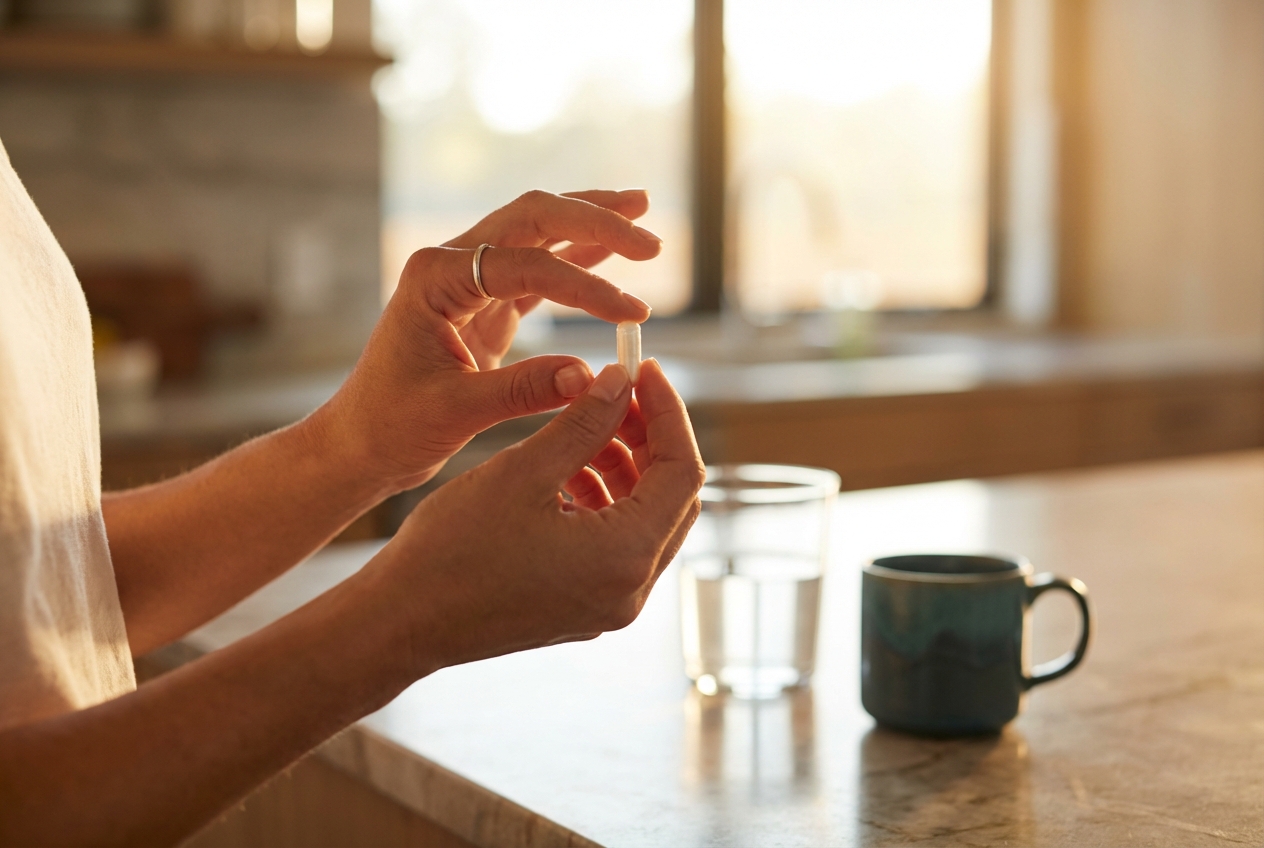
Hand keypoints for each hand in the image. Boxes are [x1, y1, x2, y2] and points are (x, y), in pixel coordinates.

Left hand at [314, 189, 661, 493]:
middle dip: (595, 220)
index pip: (526, 265)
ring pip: (537, 232)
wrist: (358, 444)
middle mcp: (450, 264)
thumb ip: (523, 390)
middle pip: (533, 218)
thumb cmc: (391, 427)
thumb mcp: (455, 412)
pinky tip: (613, 252)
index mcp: (434, 279)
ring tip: (643, 211)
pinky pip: (537, 269)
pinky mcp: (482, 305)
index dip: (585, 287)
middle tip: (651, 238)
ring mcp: (467, 281)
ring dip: (590, 223)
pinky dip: (577, 259)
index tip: (634, 314)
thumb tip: (592, 378)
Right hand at [365, 359, 704, 672]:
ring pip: (644, 520)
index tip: (646, 370)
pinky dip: (603, 499)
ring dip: (626, 466)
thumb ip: (585, 423)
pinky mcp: (583, 607)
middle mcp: (630, 591)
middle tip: (618, 391)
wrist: (401, 621)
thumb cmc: (453, 549)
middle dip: (650, 438)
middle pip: (672, 498)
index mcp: (625, 557)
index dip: (669, 413)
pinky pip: (615, 545)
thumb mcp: (524, 471)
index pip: (684, 473)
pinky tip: (567, 468)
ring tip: (587, 423)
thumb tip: (622, 382)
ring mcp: (608, 605)